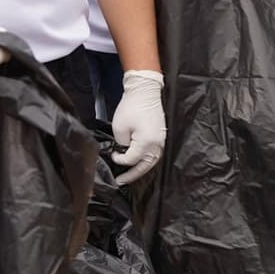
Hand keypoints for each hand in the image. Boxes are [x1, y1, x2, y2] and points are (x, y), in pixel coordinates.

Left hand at [111, 69, 167, 185]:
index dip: (120, 160)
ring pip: (152, 162)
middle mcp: (157, 144)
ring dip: (141, 169)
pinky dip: (146, 161)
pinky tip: (139, 162)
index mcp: (146, 143)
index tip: (112, 154)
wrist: (145, 91)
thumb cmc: (131, 107)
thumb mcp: (120, 128)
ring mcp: (161, 140)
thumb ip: (122, 145)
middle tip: (120, 182)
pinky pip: (155, 154)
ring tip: (130, 176)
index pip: (132, 160)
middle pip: (145, 166)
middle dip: (132, 175)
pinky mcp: (161, 136)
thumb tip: (124, 152)